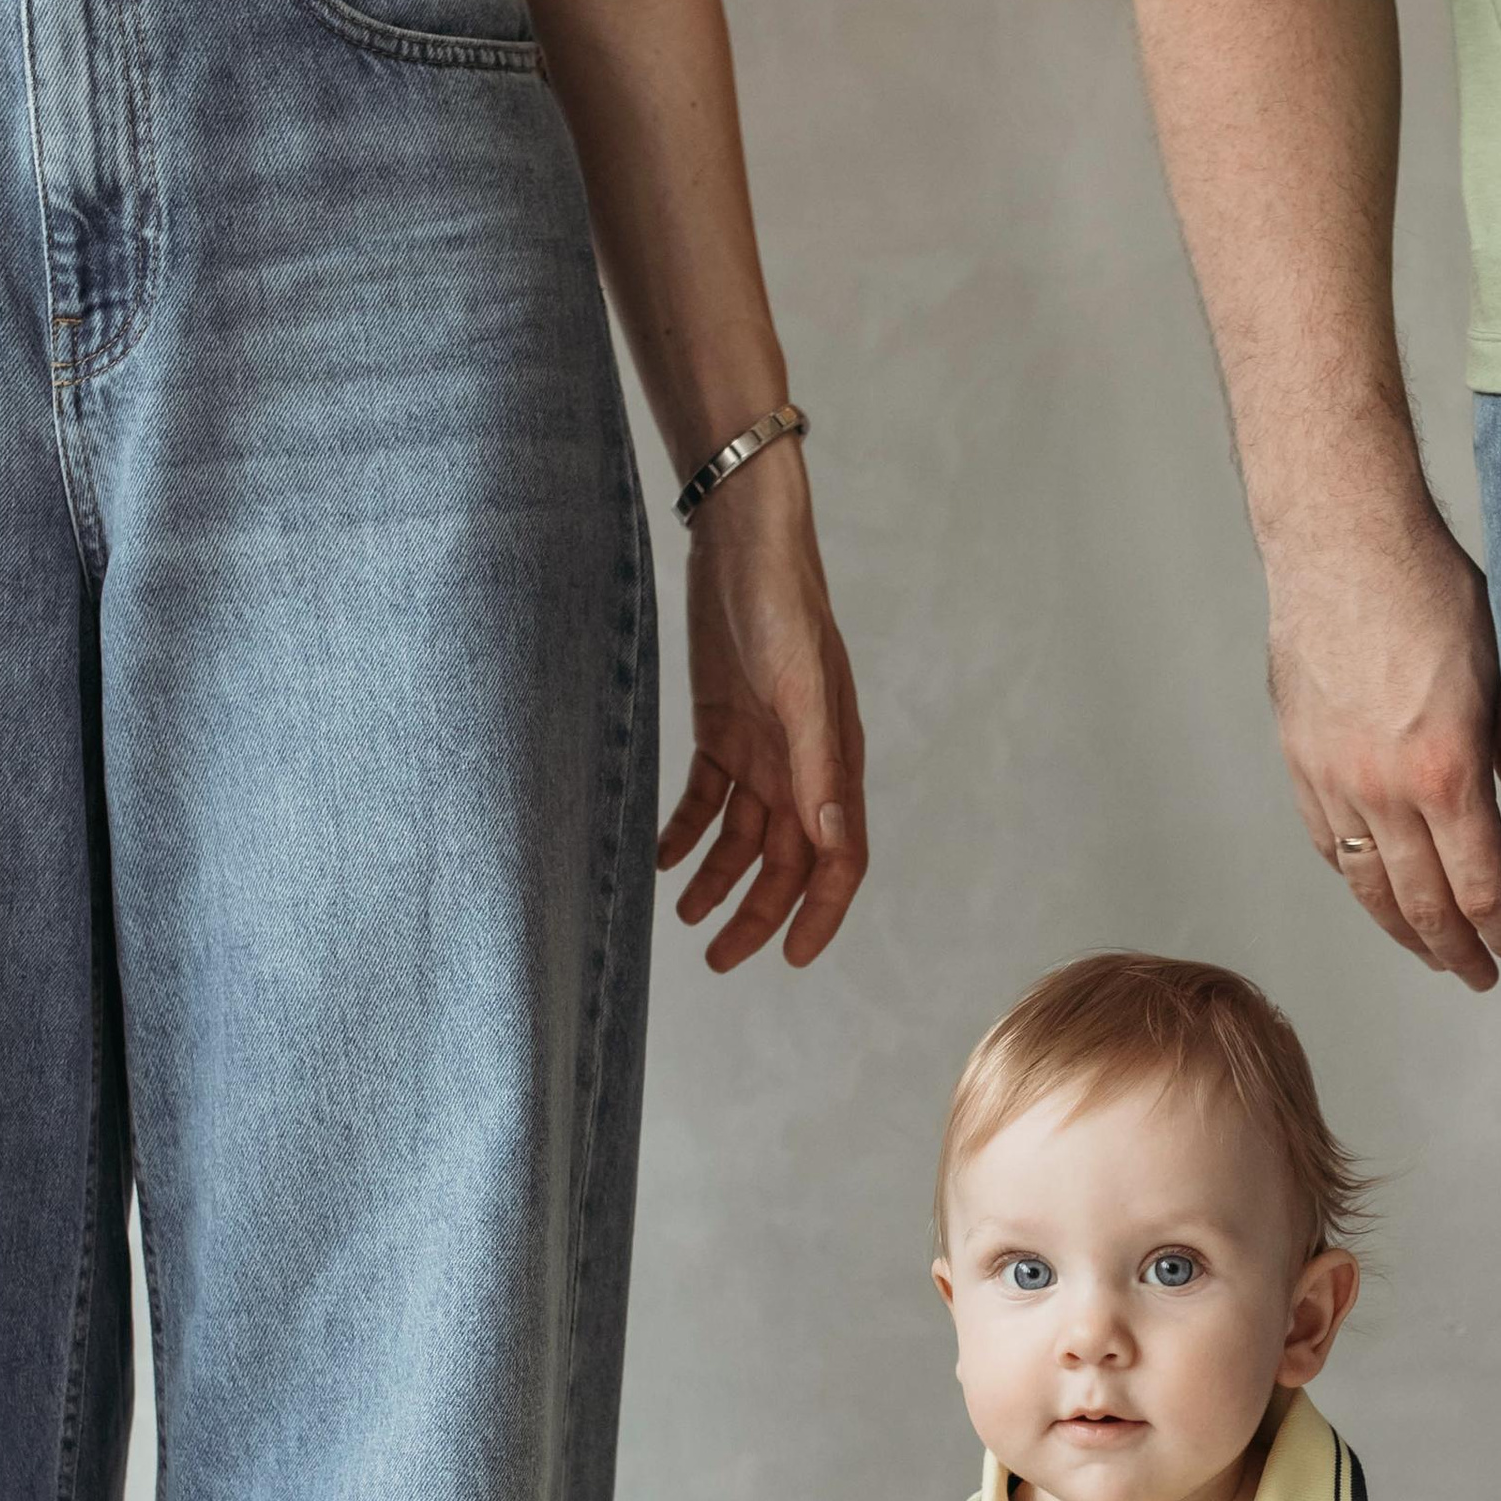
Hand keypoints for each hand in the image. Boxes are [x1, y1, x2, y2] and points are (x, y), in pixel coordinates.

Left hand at [660, 438, 867, 971]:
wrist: (743, 540)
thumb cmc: (784, 606)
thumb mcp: (801, 687)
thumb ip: (817, 765)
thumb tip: (833, 841)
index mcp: (834, 762)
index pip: (838, 857)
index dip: (819, 912)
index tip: (793, 959)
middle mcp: (803, 766)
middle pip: (786, 861)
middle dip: (758, 913)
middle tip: (718, 958)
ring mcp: (764, 749)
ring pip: (745, 838)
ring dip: (719, 880)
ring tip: (684, 916)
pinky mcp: (724, 729)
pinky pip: (708, 799)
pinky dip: (688, 832)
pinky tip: (662, 856)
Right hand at [1263, 494, 1500, 992]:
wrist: (1344, 543)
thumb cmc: (1437, 594)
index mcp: (1445, 772)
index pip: (1483, 891)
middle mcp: (1383, 790)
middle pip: (1424, 907)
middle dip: (1461, 952)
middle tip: (1486, 977)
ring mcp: (1332, 781)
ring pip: (1370, 888)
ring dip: (1407, 933)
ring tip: (1437, 956)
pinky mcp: (1299, 762)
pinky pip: (1331, 847)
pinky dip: (1361, 882)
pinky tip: (1382, 895)